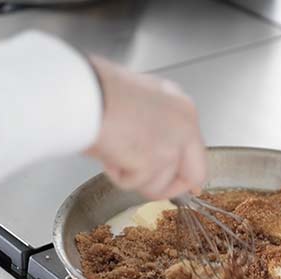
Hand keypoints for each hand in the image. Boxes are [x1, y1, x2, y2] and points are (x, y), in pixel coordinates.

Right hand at [85, 56, 205, 199]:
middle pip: (194, 174)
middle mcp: (185, 126)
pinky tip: (107, 152)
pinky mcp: (152, 162)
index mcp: (182, 107)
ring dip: (132, 177)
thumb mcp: (137, 100)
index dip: (182, 169)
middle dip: (170, 187)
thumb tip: (148, 147)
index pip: (196, 149)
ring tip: (113, 151)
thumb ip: (153, 124)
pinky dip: (116, 175)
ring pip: (159, 185)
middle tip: (149, 185)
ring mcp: (171, 145)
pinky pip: (134, 184)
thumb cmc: (98, 89)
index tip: (175, 179)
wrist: (84, 92)